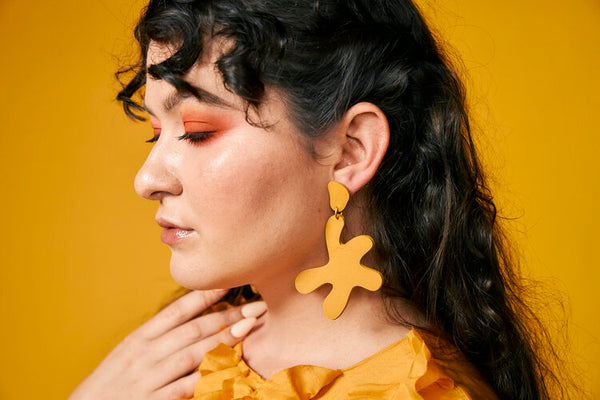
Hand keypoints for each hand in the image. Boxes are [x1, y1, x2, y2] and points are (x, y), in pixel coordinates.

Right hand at [69, 289, 266, 399]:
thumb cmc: (110, 383)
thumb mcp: (129, 352)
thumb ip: (159, 337)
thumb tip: (193, 321)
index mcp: (140, 337)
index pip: (178, 310)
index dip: (206, 294)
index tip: (231, 281)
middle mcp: (145, 353)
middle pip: (194, 329)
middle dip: (228, 316)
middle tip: (256, 306)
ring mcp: (148, 378)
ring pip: (192, 354)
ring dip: (224, 341)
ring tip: (248, 330)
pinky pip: (184, 388)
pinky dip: (206, 377)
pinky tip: (227, 369)